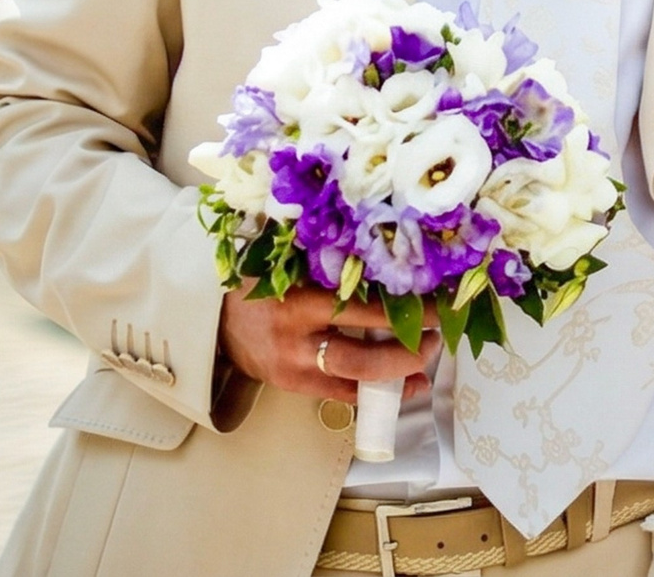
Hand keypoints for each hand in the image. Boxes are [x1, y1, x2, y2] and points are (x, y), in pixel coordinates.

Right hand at [219, 286, 439, 404]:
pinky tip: (402, 390)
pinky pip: (340, 394)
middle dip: (406, 352)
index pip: (362, 309)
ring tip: (425, 367)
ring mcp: (296, 367)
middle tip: (435, 339)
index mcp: (301, 301)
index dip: (404, 311)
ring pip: (355, 380)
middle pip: (363, 355)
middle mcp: (299, 339)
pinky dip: (373, 394)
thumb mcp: (290, 267)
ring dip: (396, 376)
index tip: (436, 304)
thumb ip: (330, 266)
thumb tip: (388, 260)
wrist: (217, 321)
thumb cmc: (262, 285)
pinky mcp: (294, 386)